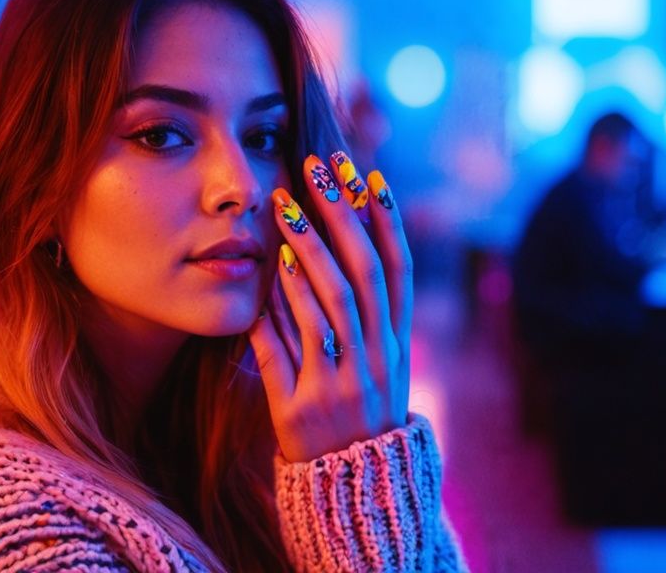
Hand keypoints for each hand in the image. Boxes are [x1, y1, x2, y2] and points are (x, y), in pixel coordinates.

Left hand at [248, 151, 412, 462]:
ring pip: (331, 307)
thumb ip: (367, 314)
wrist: (354, 494)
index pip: (398, 272)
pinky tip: (267, 271)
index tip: (368, 175)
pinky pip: (289, 349)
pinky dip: (280, 309)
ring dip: (308, 252)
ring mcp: (342, 385)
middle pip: (363, 277)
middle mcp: (377, 361)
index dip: (386, 222)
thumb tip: (346, 240)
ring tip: (284, 208)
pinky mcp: (302, 409)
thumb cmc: (360, 414)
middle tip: (317, 171)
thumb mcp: (379, 365)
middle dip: (341, 219)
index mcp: (397, 346)